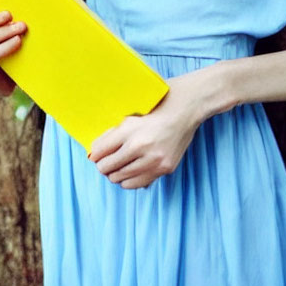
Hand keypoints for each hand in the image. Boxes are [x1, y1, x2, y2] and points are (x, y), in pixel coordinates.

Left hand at [88, 69, 210, 188]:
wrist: (191, 104)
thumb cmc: (161, 102)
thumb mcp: (134, 111)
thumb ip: (115, 130)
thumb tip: (96, 149)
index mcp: (131, 130)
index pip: (100, 151)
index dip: (95, 153)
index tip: (96, 153)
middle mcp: (142, 147)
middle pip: (107, 168)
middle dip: (103, 164)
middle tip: (105, 159)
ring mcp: (155, 160)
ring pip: (120, 179)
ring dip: (116, 173)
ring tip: (119, 165)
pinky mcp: (165, 168)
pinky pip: (138, 183)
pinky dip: (130, 179)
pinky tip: (132, 169)